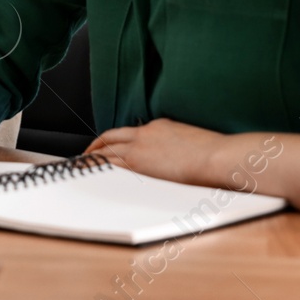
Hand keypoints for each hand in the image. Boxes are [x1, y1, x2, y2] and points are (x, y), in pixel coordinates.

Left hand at [83, 118, 226, 185]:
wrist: (217, 156)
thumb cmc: (214, 153)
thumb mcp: (194, 141)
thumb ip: (180, 146)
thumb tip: (180, 159)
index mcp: (160, 126)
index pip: (132, 133)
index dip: (119, 141)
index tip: (112, 147)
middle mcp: (145, 134)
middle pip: (112, 136)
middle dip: (97, 145)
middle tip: (87, 154)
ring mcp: (140, 147)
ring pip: (106, 149)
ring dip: (92, 157)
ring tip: (82, 165)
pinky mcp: (139, 163)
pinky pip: (110, 164)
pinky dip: (96, 167)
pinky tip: (89, 173)